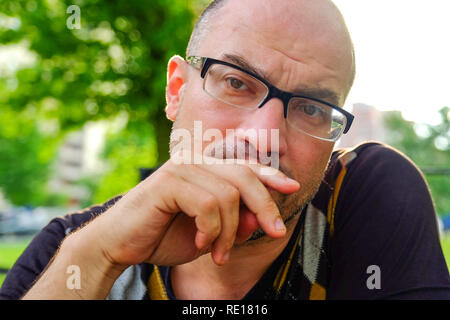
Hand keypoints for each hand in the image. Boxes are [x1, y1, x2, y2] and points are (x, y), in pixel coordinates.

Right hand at [88, 154, 299, 266]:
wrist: (121, 245)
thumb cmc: (163, 236)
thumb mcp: (208, 234)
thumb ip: (233, 223)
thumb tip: (258, 217)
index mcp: (205, 170)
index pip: (245, 167)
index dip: (270, 175)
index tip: (292, 187)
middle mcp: (195, 162)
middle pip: (245, 177)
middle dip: (265, 207)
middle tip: (274, 234)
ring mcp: (181, 168)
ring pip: (229, 195)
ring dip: (229, 232)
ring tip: (217, 254)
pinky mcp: (169, 181)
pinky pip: (208, 205)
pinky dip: (210, 230)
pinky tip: (199, 243)